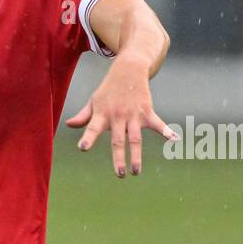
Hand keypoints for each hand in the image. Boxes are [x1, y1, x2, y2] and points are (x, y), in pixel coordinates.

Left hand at [65, 59, 176, 176]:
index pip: (93, 128)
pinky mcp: (146, 111)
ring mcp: (133, 114)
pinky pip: (157, 124)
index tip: (83, 147)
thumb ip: (83, 116)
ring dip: (136, 155)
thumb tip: (68, 125)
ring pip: (135, 138)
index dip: (88, 137)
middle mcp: (117, 116)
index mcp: (102, 115)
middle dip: (119, 158)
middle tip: (120, 174)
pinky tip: (174, 139)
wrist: (129, 69)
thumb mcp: (94, 101)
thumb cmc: (108, 89)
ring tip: (135, 171)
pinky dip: (166, 131)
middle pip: (118, 140)